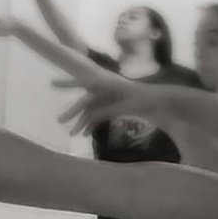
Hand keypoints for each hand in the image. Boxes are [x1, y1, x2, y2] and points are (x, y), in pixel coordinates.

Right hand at [54, 75, 172, 135]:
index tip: (51, 85)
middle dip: (72, 112)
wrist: (166, 103)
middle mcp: (107, 90)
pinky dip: (93, 123)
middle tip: (60, 121)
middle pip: (85, 101)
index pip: (83, 83)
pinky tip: (86, 133)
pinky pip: (100, 115)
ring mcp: (111, 99)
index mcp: (108, 84)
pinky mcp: (116, 107)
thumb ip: (106, 111)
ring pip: (91, 110)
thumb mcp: (126, 106)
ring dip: (82, 122)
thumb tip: (88, 118)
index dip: (67, 84)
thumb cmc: (147, 100)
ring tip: (72, 134)